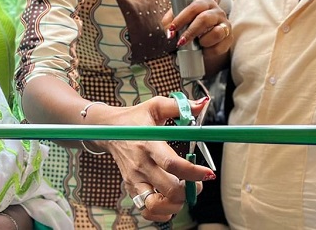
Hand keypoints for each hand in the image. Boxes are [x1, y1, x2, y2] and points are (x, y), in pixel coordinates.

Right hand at [90, 97, 212, 222]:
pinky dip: (161, 212)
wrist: (107, 130)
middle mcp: (140, 165)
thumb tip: (202, 103)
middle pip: (169, 189)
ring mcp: (134, 179)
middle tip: (197, 183)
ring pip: (156, 205)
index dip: (193, 172)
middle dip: (190, 191)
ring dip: (176, 204)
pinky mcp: (131, 188)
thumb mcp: (155, 106)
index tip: (208, 174)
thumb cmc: (135, 119)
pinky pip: (146, 210)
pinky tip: (169, 200)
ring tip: (182, 193)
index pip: (172, 164)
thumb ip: (179, 106)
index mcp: (148, 144)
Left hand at [162, 0, 232, 52]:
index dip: (182, 18)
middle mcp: (218, 12)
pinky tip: (203, 49)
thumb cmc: (191, 25)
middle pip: (205, 19)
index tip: (173, 28)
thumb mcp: (179, 20)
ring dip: (203, 41)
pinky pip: (219, 47)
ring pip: (217, 33)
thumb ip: (170, 21)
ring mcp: (226, 25)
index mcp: (205, 4)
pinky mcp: (229, 39)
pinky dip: (208, 51)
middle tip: (181, 41)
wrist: (206, 38)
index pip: (194, 7)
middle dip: (191, 32)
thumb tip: (169, 32)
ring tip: (198, 43)